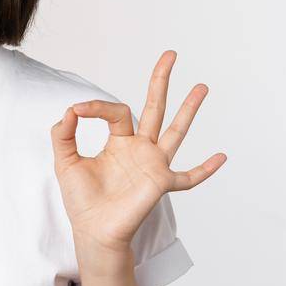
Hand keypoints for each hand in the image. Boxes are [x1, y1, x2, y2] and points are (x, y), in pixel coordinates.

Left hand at [50, 50, 226, 259]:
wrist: (92, 230)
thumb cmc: (81, 199)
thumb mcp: (65, 161)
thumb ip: (62, 134)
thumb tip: (70, 109)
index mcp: (119, 141)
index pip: (116, 111)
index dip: (96, 107)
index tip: (78, 110)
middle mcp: (140, 149)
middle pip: (155, 108)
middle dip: (161, 81)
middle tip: (170, 55)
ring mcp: (154, 164)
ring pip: (176, 131)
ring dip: (189, 109)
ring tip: (202, 86)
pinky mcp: (161, 183)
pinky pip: (189, 177)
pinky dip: (205, 169)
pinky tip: (222, 157)